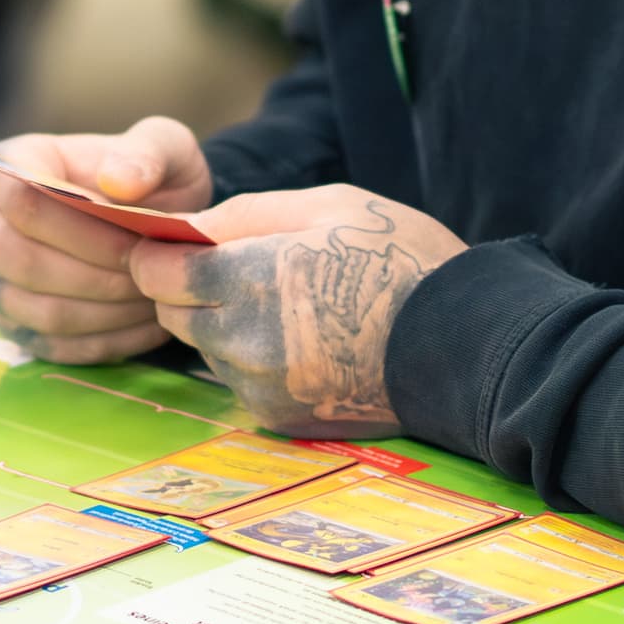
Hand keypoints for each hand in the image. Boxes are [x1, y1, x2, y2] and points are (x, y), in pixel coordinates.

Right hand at [0, 117, 212, 362]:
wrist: (151, 216)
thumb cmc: (153, 177)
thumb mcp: (165, 147)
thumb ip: (148, 155)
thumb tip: (119, 182)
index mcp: (10, 163)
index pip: (24, 199)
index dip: (84, 228)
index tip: (139, 239)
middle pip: (21, 260)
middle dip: (97, 276)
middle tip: (150, 277)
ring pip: (38, 310)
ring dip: (106, 313)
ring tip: (154, 300)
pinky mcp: (8, 322)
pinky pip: (51, 346)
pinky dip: (105, 341)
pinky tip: (146, 326)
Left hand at [128, 185, 464, 435]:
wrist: (466, 344)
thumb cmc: (402, 260)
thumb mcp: (327, 204)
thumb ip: (245, 214)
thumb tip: (188, 227)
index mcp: (249, 278)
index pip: (157, 273)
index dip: (160, 255)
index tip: (176, 246)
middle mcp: (243, 341)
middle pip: (173, 314)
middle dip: (188, 290)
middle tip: (237, 269)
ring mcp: (260, 387)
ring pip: (206, 350)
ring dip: (222, 326)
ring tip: (284, 305)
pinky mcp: (280, 419)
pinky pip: (240, 383)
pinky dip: (254, 362)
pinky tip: (303, 342)